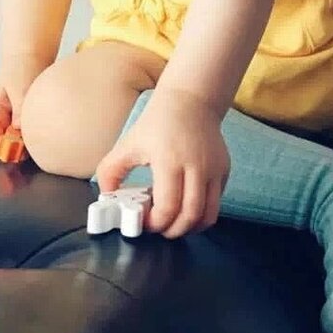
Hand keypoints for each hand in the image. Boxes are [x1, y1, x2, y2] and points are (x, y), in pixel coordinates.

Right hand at [0, 52, 49, 155]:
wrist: (32, 53)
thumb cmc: (22, 66)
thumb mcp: (20, 86)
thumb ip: (19, 109)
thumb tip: (20, 129)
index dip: (3, 150)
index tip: (20, 151)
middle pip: (0, 145)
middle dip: (14, 149)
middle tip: (33, 146)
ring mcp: (6, 118)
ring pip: (11, 141)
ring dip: (23, 142)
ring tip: (38, 136)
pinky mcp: (18, 117)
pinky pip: (21, 134)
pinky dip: (29, 135)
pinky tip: (41, 129)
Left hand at [94, 86, 229, 238]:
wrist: (191, 100)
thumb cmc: (157, 123)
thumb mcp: (127, 144)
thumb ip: (110, 173)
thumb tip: (108, 200)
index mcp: (169, 160)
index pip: (168, 208)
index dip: (155, 224)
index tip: (144, 222)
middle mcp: (196, 166)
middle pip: (190, 216)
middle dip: (172, 231)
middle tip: (159, 228)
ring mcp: (214, 168)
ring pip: (209, 215)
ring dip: (191, 227)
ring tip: (175, 222)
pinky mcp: (224, 169)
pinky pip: (216, 202)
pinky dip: (202, 211)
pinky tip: (186, 204)